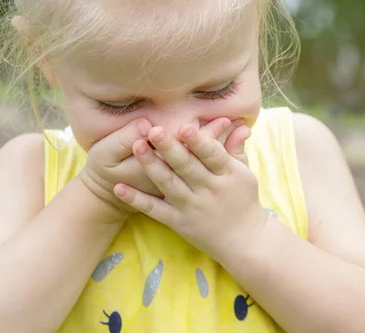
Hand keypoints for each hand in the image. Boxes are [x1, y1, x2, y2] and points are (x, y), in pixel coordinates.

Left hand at [78, 118, 236, 220]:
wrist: (244, 241)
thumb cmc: (243, 200)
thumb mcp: (245, 174)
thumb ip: (235, 148)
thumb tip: (240, 123)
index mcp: (229, 175)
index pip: (213, 155)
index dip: (199, 142)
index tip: (184, 127)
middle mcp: (209, 190)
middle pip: (187, 167)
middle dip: (170, 148)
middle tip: (154, 130)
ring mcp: (192, 208)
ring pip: (169, 185)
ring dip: (151, 166)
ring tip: (137, 147)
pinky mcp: (178, 222)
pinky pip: (155, 210)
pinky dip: (137, 199)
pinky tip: (119, 188)